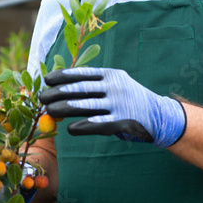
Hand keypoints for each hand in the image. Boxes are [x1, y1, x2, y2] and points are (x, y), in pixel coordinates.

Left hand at [39, 67, 185, 147]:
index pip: (83, 74)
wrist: (160, 115)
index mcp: (111, 75)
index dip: (63, 76)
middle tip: (42, 97)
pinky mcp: (123, 121)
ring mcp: (119, 104)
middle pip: (81, 89)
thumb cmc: (129, 100)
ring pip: (86, 106)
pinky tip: (70, 129)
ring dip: (65, 108)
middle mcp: (115, 87)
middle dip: (58, 92)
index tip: (47, 79)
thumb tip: (64, 87)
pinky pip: (99, 124)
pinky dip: (84, 126)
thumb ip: (95, 84)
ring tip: (49, 110)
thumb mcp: (116, 84)